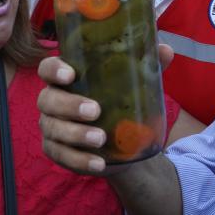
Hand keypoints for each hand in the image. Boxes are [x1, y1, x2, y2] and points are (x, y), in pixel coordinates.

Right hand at [38, 45, 174, 174]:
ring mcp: (52, 126)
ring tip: (100, 139)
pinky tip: (98, 163)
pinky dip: (79, 160)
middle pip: (47, 100)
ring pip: (53, 129)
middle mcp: (53, 100)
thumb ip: (149, 65)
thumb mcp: (136, 83)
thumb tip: (166, 50)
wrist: (125, 141)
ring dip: (76, 135)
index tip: (70, 74)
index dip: (53, 70)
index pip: (48, 68)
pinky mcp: (57, 150)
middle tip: (95, 111)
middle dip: (69, 105)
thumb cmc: (122, 100)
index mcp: (66, 78)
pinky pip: (61, 155)